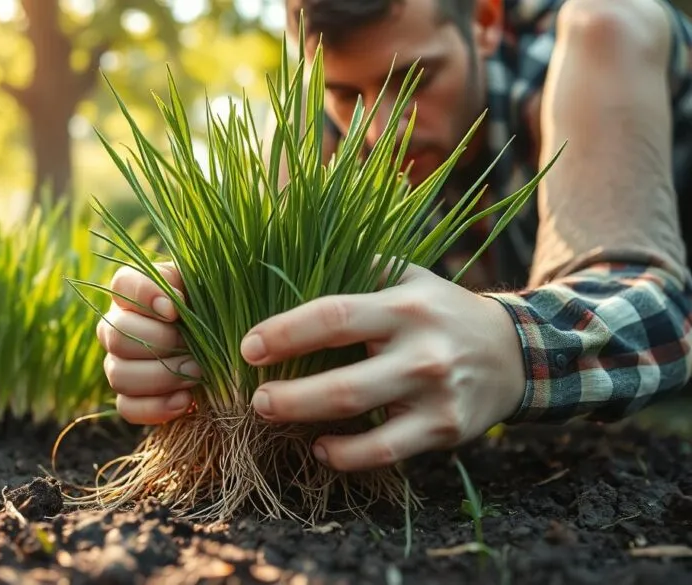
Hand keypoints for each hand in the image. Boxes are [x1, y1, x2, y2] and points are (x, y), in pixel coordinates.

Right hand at [96, 263, 200, 424]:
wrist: (225, 352)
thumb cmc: (215, 312)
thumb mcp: (210, 288)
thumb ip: (191, 284)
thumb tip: (172, 306)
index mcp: (134, 293)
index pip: (123, 284)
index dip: (144, 296)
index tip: (175, 310)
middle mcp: (116, 328)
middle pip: (116, 336)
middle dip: (159, 343)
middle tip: (193, 349)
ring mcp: (118, 365)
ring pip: (118, 375)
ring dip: (162, 377)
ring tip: (197, 374)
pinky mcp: (128, 399)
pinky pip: (127, 408)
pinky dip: (157, 407)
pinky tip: (185, 400)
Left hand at [240, 262, 526, 471]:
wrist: (513, 353)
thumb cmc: (437, 312)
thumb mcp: (406, 277)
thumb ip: (355, 272)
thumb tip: (284, 269)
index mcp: (403, 306)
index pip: (333, 317)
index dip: (284, 333)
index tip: (249, 347)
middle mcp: (420, 351)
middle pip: (342, 383)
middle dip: (288, 396)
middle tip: (255, 397)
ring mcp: (434, 394)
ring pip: (360, 420)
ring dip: (307, 422)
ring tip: (273, 416)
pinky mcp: (444, 429)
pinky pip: (385, 451)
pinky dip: (346, 455)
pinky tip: (321, 449)